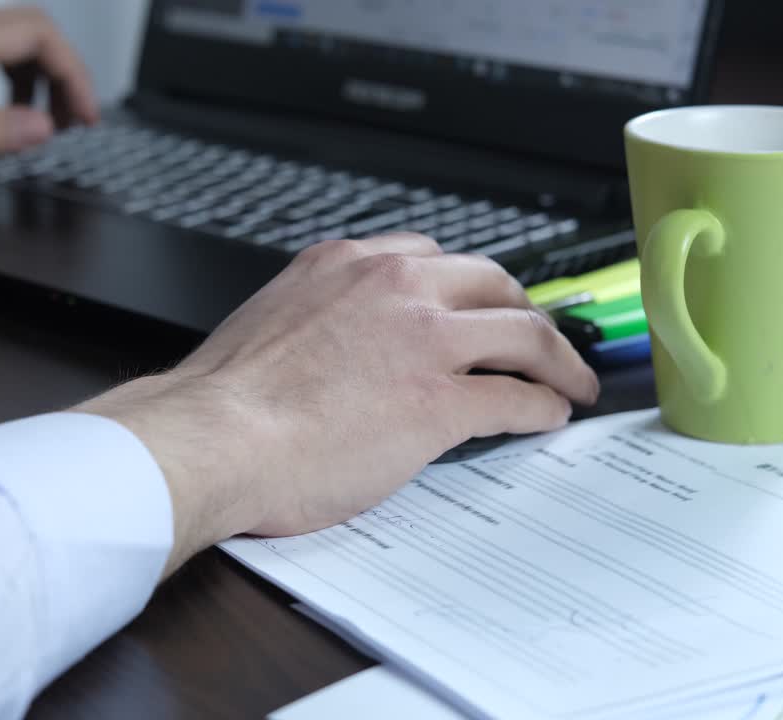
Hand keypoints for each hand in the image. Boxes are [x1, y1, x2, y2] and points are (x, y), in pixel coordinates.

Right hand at [78, 235, 599, 575]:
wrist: (211, 438)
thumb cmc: (223, 400)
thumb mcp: (273, 323)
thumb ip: (322, 319)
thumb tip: (341, 351)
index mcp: (345, 264)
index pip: (431, 256)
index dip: (466, 286)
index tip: (478, 304)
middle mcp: (392, 286)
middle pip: (492, 283)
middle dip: (524, 311)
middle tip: (539, 337)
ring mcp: (423, 339)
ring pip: (522, 332)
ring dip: (557, 358)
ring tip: (571, 380)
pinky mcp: (441, 399)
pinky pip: (514, 396)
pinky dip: (543, 405)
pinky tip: (549, 417)